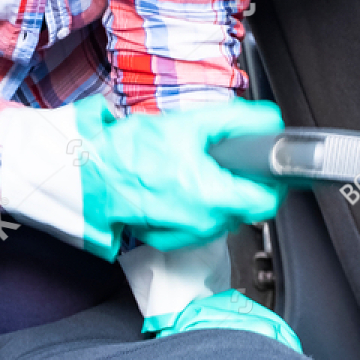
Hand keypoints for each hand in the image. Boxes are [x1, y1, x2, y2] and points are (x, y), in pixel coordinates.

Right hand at [76, 96, 284, 254]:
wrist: (87, 175)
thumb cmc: (127, 152)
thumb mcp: (188, 123)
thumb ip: (237, 120)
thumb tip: (269, 121)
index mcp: (211, 196)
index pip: (268, 202)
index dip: (272, 181)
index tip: (264, 166)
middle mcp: (203, 223)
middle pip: (245, 208)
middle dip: (240, 182)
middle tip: (221, 159)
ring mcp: (185, 235)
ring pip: (222, 216)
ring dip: (217, 194)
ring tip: (193, 169)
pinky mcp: (169, 240)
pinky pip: (198, 224)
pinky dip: (195, 206)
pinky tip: (178, 186)